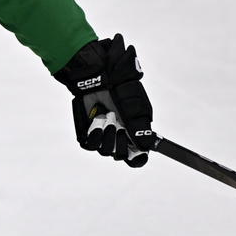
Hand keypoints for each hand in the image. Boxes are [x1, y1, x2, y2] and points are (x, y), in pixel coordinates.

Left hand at [53, 34, 154, 166]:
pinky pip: (91, 144)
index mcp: (135, 132)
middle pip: (121, 156)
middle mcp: (120, 137)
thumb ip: (140, 128)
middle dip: (120, 142)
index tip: (135, 151)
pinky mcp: (89, 132)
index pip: (138, 156)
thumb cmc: (121, 89)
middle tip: (119, 126)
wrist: (100, 78)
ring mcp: (104, 135)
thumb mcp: (135, 108)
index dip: (137, 157)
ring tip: (108, 116)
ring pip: (105, 151)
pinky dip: (95, 133)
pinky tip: (98, 119)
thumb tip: (145, 147)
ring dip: (107, 134)